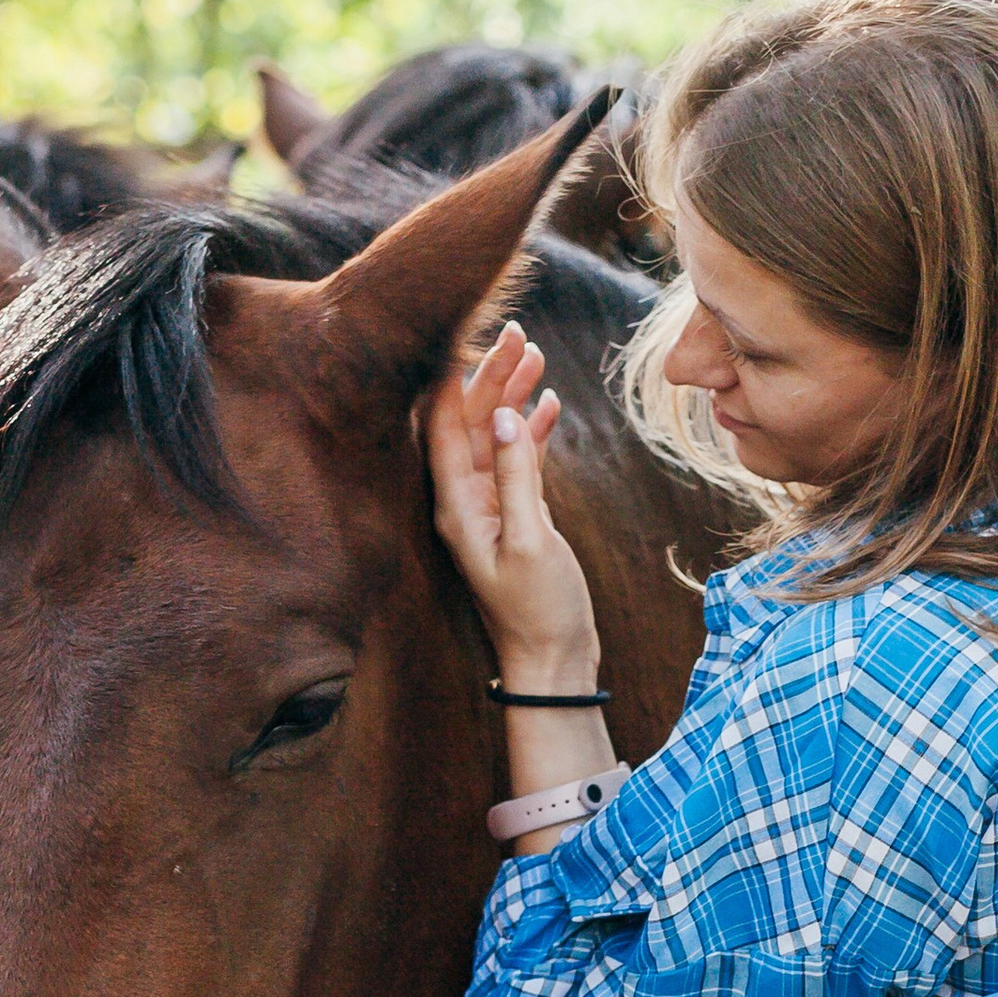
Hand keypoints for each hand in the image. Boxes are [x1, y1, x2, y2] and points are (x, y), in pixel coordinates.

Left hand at [422, 321, 602, 687]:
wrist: (552, 663)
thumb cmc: (538, 611)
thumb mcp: (531, 540)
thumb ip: (517, 476)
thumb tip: (507, 414)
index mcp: (456, 506)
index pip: (445, 427)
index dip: (457, 378)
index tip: (477, 333)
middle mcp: (464, 502)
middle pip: (470, 423)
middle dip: (490, 376)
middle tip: (519, 333)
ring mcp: (490, 508)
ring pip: (495, 436)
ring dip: (512, 395)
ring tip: (535, 353)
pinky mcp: (516, 516)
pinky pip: (517, 461)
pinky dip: (530, 430)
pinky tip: (549, 403)